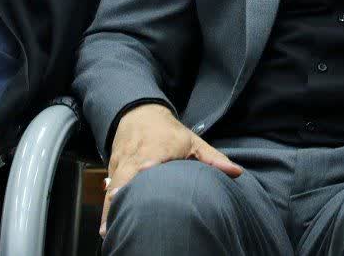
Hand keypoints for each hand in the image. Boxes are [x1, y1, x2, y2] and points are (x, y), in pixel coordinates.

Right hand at [101, 103, 241, 236]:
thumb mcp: (193, 142)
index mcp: (158, 147)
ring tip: (110, 230)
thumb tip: (236, 172)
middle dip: (122, 193)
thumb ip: (213, 159)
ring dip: (111, 206)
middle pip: (127, 175)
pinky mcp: (112, 168)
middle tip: (120, 217)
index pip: (150, 157)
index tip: (144, 172)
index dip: (146, 165)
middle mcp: (137, 156)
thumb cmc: (169, 132)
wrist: (138, 114)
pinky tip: (107, 225)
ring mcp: (122, 163)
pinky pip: (108, 187)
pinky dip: (107, 205)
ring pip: (114, 184)